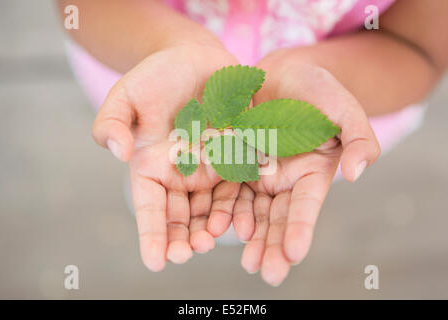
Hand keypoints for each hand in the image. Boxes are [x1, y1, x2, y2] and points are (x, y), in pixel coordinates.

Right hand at [92, 43, 241, 270]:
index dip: (151, 235)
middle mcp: (181, 175)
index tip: (155, 262)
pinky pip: (239, 186)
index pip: (149, 208)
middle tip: (188, 254)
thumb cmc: (156, 77)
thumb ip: (113, 123)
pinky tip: (241, 219)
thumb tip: (118, 152)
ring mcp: (210, 169)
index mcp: (152, 168)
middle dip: (183, 239)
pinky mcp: (236, 157)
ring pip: (211, 208)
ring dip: (211, 228)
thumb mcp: (126, 95)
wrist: (196, 59)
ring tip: (212, 240)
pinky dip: (239, 205)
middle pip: (181, 217)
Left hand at [228, 53, 380, 285]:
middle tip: (268, 273)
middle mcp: (286, 180)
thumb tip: (356, 175)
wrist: (278, 72)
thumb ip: (358, 139)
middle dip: (275, 246)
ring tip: (248, 263)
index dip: (301, 228)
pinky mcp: (235, 165)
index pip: (307, 205)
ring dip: (250, 238)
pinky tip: (220, 229)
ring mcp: (259, 175)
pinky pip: (229, 190)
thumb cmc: (315, 88)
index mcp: (313, 172)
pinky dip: (226, 210)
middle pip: (279, 218)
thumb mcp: (342, 107)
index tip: (294, 253)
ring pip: (253, 212)